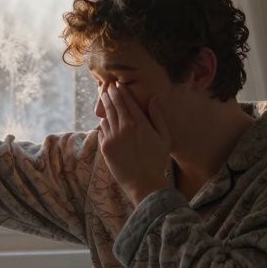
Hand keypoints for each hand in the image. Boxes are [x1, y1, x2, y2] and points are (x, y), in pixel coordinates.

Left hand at [97, 82, 171, 203]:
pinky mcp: (105, 147)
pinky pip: (101, 130)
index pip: (127, 101)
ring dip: (105, 107)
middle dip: (110, 94)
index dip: (121, 91)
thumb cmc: (157, 160)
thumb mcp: (164, 137)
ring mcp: (112, 137)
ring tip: (104, 99)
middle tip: (107, 87)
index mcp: (139, 123)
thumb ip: (158, 116)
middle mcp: (124, 128)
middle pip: (113, 105)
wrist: (144, 183)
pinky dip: (103, 124)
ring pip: (106, 116)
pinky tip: (104, 120)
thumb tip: (154, 97)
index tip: (118, 84)